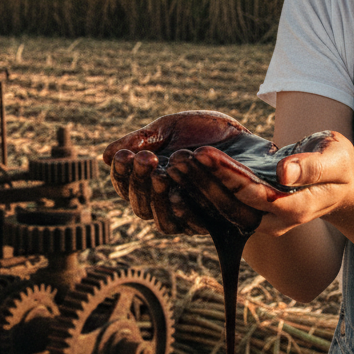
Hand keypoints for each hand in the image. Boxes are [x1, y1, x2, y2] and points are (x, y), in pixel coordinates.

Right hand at [103, 110, 269, 234]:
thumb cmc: (205, 133)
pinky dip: (182, 211)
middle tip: (143, 158)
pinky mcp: (211, 224)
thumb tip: (105, 156)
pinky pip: (191, 225)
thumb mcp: (169, 128)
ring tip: (160, 174)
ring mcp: (187, 215)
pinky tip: (178, 193)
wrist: (248, 136)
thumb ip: (140, 141)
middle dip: (139, 181)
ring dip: (157, 198)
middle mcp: (165, 202)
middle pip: (140, 205)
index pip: (127, 185)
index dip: (121, 173)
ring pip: (160, 220)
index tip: (122, 155)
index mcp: (150, 180)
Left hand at [193, 130, 353, 236]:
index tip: (206, 154)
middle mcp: (273, 220)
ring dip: (197, 188)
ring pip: (222, 208)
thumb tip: (284, 172)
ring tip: (174, 163)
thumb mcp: (335, 159)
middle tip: (179, 158)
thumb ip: (311, 167)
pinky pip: (221, 208)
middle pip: (232, 204)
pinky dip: (199, 194)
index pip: (256, 195)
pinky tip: (179, 177)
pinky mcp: (250, 212)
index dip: (229, 177)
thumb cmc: (338, 166)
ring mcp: (261, 220)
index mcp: (296, 208)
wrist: (336, 184)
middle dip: (204, 182)